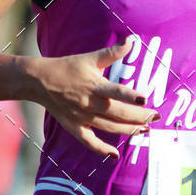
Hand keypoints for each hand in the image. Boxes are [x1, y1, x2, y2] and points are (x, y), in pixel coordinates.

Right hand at [35, 37, 159, 157]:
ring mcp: (81, 117)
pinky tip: (115, 154)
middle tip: (155, 116)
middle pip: (118, 114)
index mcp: (95, 85)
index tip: (145, 99)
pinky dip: (102, 150)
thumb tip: (132, 40)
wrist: (40, 80)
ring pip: (109, 128)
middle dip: (140, 117)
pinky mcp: (74, 127)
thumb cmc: (68, 67)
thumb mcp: (90, 58)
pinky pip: (89, 142)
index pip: (115, 91)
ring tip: (145, 129)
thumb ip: (113, 52)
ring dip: (129, 130)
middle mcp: (89, 103)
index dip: (130, 96)